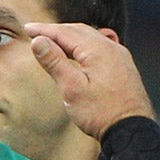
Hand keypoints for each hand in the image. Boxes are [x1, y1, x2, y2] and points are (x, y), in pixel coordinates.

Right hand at [25, 22, 155, 140]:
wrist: (131, 130)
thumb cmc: (102, 113)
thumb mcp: (72, 88)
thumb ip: (54, 62)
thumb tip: (38, 41)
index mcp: (98, 50)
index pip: (65, 33)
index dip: (44, 30)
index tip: (28, 29)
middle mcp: (111, 48)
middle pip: (79, 31)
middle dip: (56, 31)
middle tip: (36, 33)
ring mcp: (119, 56)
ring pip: (90, 38)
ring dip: (70, 37)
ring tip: (53, 42)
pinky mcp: (122, 66)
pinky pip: (100, 47)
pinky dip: (84, 46)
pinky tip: (78, 53)